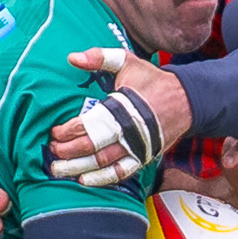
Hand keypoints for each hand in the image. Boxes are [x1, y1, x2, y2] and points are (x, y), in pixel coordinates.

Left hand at [50, 47, 192, 178]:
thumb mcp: (127, 62)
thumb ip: (100, 57)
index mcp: (122, 107)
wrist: (185, 101)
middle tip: (52, 152)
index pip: (88, 125)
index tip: (54, 133)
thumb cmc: (152, 81)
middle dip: (68, 152)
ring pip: (103, 164)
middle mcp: (129, 131)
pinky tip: (84, 180)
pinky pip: (120, 173)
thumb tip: (72, 57)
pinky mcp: (144, 158)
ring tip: (59, 170)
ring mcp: (137, 148)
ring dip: (78, 168)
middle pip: (91, 147)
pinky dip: (102, 179)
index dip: (67, 131)